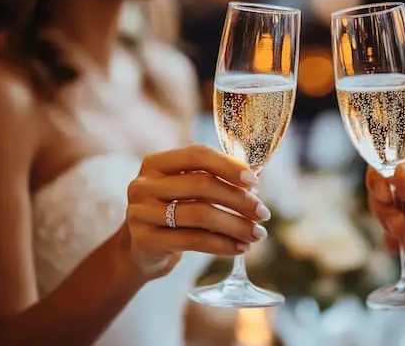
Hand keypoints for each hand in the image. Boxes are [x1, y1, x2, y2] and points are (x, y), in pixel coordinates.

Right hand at [122, 145, 269, 278]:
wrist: (142, 249)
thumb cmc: (174, 212)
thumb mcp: (187, 191)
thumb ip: (215, 179)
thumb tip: (254, 184)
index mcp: (156, 163)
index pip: (197, 155)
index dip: (229, 166)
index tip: (254, 182)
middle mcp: (143, 184)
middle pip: (202, 185)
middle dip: (239, 199)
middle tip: (263, 213)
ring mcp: (141, 213)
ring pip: (200, 215)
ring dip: (236, 225)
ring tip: (257, 234)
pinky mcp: (145, 241)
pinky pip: (194, 241)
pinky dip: (223, 245)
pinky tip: (240, 248)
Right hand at [366, 143, 404, 293]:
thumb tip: (395, 174)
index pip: (396, 157)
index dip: (382, 171)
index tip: (383, 191)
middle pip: (382, 185)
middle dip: (384, 206)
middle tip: (397, 224)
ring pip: (384, 212)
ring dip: (391, 227)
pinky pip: (392, 238)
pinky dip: (401, 246)